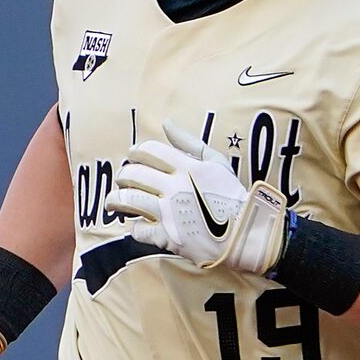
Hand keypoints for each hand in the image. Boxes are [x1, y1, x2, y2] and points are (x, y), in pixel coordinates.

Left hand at [110, 127, 287, 273]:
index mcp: (187, 167)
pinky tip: (137, 225)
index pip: (149, 151)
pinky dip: (134, 228)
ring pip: (128, 201)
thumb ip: (190, 142)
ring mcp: (169, 212)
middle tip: (122, 181)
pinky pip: (139, 230)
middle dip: (122, 176)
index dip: (135, 152)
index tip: (132, 157)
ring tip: (114, 203)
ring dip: (116, 201)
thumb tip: (166, 123)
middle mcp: (175, 187)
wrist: (246, 233)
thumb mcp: (216, 163)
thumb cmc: (233, 197)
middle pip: (133, 175)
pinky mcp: (168, 236)